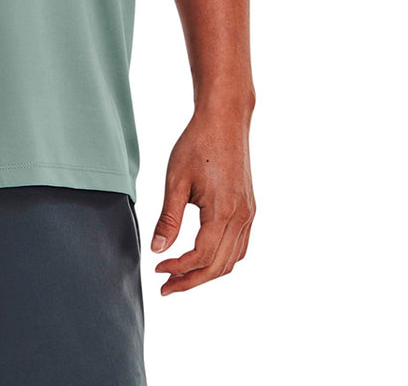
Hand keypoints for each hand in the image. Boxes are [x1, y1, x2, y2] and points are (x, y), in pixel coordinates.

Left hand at [151, 105, 254, 294]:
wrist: (224, 120)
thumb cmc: (197, 144)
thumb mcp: (176, 179)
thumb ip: (169, 218)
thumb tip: (158, 249)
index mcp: (223, 211)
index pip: (201, 256)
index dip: (178, 268)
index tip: (158, 270)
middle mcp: (241, 217)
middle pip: (219, 266)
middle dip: (192, 280)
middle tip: (167, 286)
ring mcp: (249, 215)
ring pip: (232, 260)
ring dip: (207, 273)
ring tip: (181, 276)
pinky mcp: (249, 209)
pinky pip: (240, 246)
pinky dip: (222, 259)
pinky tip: (203, 258)